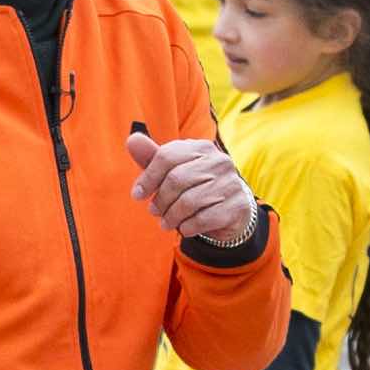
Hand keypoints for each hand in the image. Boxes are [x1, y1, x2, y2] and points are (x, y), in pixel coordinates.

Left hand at [124, 124, 257, 247]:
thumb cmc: (194, 187)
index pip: (167, 156)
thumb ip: (152, 158)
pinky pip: (204, 219)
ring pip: (189, 202)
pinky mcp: (237, 205)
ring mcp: (231, 182)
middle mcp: (219, 161)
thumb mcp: (172, 172)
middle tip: (153, 211)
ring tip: (165, 223)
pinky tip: (184, 228)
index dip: (148, 177)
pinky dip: (188, 227)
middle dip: (160, 200)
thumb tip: (131, 140)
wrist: (229, 211)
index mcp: (201, 147)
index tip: (137, 195)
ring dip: (171, 217)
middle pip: (176, 179)